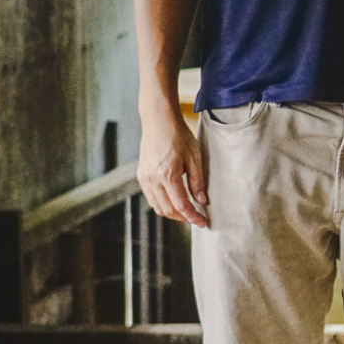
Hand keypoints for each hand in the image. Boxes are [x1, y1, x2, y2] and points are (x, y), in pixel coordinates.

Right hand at [138, 105, 209, 226]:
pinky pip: (151, 197)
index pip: (181, 205)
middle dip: (183, 217)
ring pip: (157, 206)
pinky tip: (174, 201)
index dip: (192, 217)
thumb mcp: (195, 157)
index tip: (202, 223)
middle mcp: (153, 179)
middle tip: (196, 218)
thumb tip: (202, 201)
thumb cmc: (179, 136)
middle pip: (168, 210)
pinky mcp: (141, 175)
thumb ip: (198, 181)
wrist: (159, 121)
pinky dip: (162, 204)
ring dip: (172, 213)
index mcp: (168, 174)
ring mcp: (144, 178)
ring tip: (186, 212)